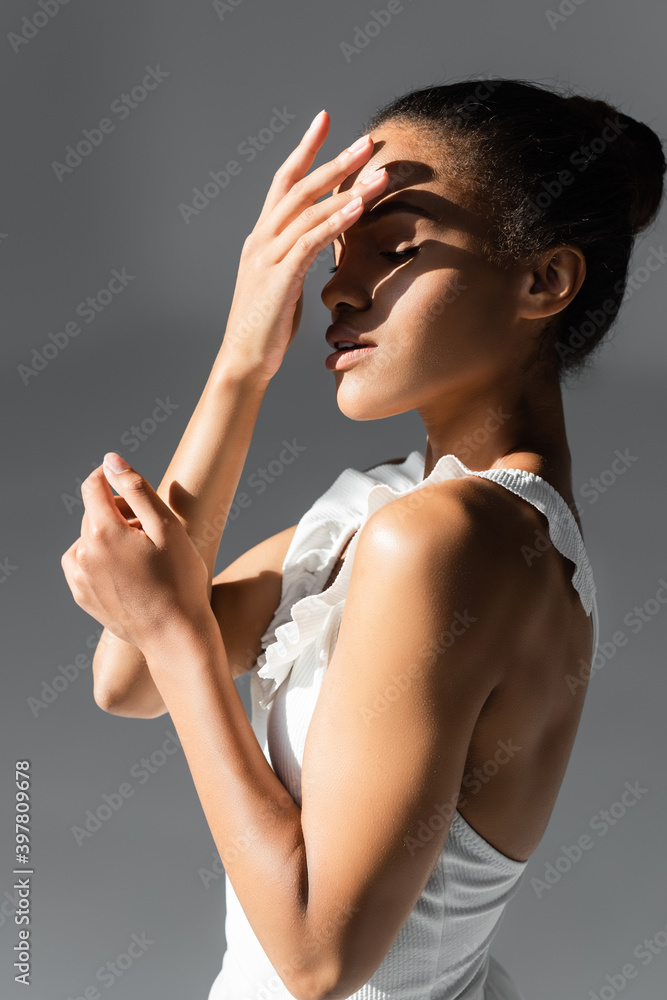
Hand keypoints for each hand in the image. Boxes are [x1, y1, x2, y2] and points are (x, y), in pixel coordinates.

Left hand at [60, 452, 212, 656]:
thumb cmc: (179, 580)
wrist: (175, 635)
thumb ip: (137, 489)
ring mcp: (80, 578)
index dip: (108, 475)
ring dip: (108, 536)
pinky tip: (126, 570)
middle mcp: (84, 553)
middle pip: (93, 514)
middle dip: (117, 511)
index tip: (123, 478)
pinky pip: (83, 565)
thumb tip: (111, 461)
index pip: (94, 486)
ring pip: (87, 540)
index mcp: (104, 532)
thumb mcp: (167, 527)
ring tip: (141, 553)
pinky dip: (99, 559)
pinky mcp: (82, 596)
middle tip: (150, 527)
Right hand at [220, 109, 388, 382]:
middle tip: (367, 140)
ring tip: (378, 175)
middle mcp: (260, 239)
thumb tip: (318, 247)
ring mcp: (266, 256)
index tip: (325, 121)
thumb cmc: (266, 329)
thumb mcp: (283, 286)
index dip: (305, 150)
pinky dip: (335, 222)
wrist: (243, 360)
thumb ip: (296, 259)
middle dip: (334, 160)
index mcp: (261, 238)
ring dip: (346, 190)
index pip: (283, 183)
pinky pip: (310, 241)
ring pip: (308, 211)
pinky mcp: (277, 277)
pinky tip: (358, 209)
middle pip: (298, 187)